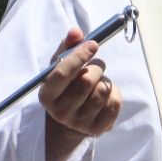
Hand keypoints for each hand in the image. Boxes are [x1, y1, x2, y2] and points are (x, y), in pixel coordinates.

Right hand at [41, 28, 120, 160]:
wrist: (69, 121)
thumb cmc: (65, 87)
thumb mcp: (59, 67)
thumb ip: (67, 47)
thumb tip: (76, 31)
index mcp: (47, 95)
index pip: (62, 73)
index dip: (79, 56)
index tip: (93, 44)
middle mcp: (61, 112)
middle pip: (86, 81)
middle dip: (96, 66)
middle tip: (97, 64)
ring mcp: (80, 123)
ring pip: (102, 90)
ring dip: (105, 79)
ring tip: (99, 80)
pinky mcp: (98, 129)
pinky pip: (114, 103)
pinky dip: (114, 92)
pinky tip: (106, 93)